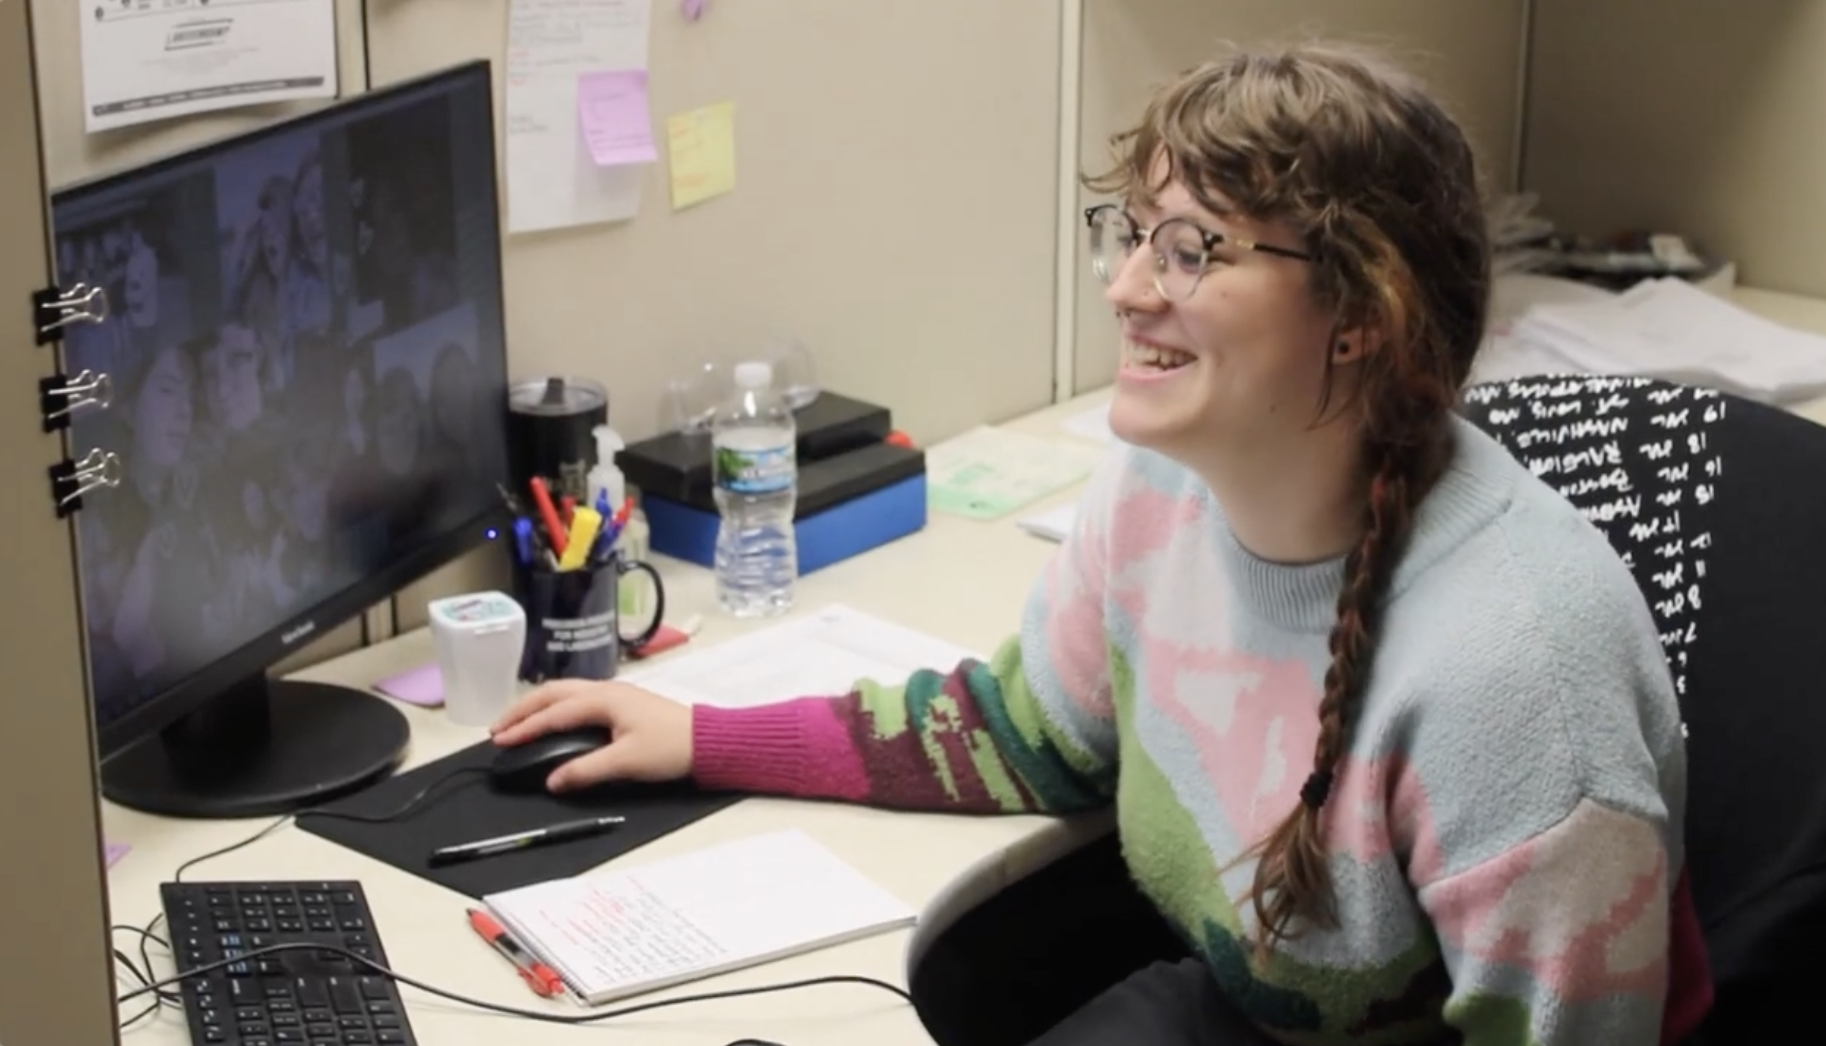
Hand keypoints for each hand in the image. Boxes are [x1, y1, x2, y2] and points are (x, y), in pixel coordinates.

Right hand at [489, 680, 691, 791]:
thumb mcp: (626, 763)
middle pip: (553, 693)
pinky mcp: (622, 704)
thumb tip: (552, 781)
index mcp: (603, 699)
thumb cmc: (670, 748)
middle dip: (523, 709)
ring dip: (538, 705)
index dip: (525, 727)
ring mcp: (614, 694)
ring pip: (565, 693)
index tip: (500, 741)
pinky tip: (552, 719)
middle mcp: (605, 690)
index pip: (554, 713)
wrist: (709, 741)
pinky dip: (556, 707)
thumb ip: (585, 770)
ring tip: (517, 722)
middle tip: (498, 729)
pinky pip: (578, 698)